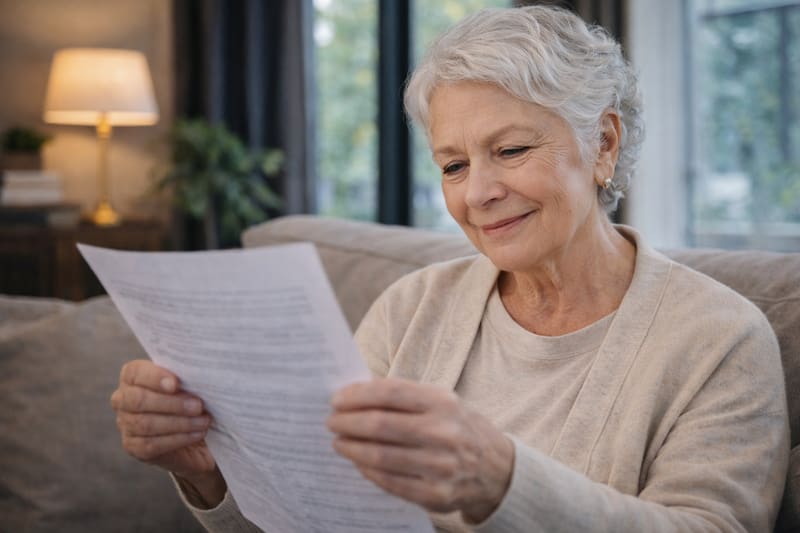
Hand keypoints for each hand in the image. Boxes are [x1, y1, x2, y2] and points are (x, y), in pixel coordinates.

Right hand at [110, 359, 225, 506]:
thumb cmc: (190, 396)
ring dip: (179, 423)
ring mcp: (125, 424)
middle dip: (172, 403)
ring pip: (145, 424)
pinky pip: (151, 444)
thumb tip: (197, 373)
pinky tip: (196, 433)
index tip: (176, 384)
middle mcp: (122, 399)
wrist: (194, 430)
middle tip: (198, 406)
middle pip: (138, 400)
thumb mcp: (189, 382)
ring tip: (203, 421)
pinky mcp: (133, 447)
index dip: (155, 377)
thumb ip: (186, 375)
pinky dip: (177, 439)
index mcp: (132, 376)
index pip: (135, 372)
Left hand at [326, 378, 513, 523]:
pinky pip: (390, 482)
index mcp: (443, 402)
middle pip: (380, 425)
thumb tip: (353, 395)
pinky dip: (367, 470)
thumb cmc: (456, 427)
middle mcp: (444, 432)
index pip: (389, 393)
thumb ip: (403, 397)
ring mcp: (441, 466)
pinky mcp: (436, 495)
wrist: (495, 467)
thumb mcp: (441, 402)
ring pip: (380, 456)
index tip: (337, 399)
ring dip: (352, 448)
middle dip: (348, 423)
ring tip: (339, 443)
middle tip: (331, 422)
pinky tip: (358, 463)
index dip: (357, 396)